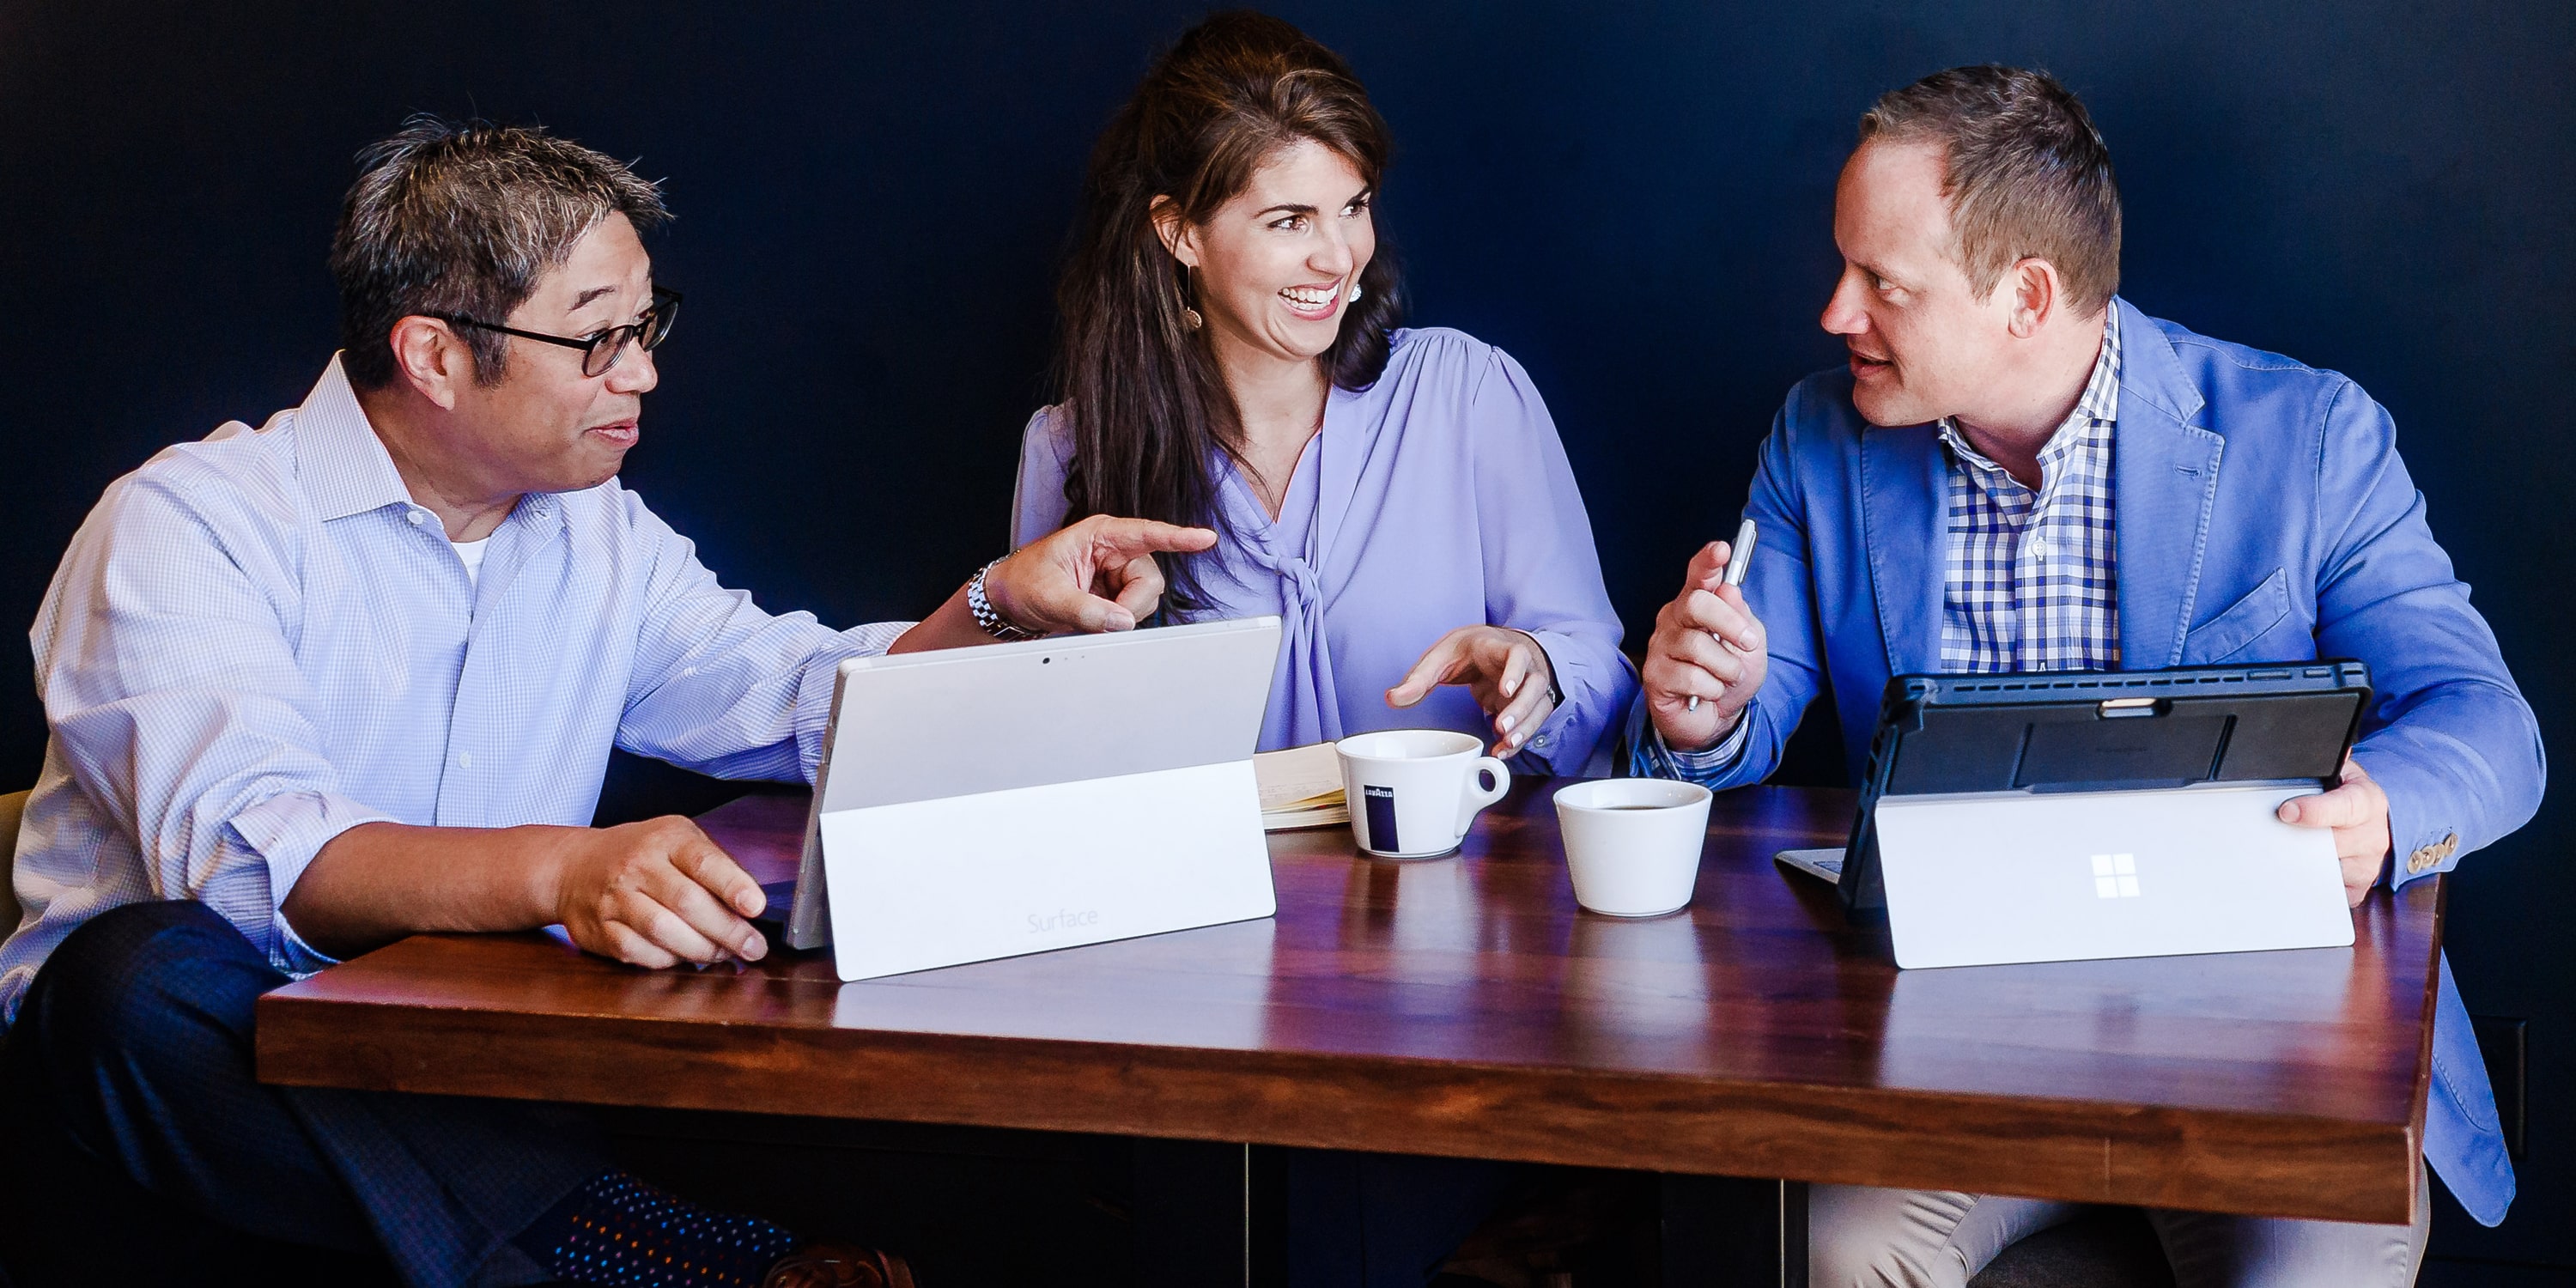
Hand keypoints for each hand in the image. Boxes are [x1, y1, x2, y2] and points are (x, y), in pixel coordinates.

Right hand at [550, 816, 768, 968]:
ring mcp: (616, 898)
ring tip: (723, 954)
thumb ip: (714, 867)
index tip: (755, 906)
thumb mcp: (677, 841)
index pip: (703, 861)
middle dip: (728, 930)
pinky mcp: (601, 930)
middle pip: (688, 903)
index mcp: (666, 838)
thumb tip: (751, 906)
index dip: (733, 885)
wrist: (575, 865)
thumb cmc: (640, 854)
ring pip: (664, 931)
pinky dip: (668, 960)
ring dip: (701, 950)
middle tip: (753, 947)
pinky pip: (639, 952)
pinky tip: (682, 957)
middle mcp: (638, 866)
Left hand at [986, 514, 1218, 633]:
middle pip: (1150, 580)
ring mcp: (1118, 573)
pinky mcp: (1117, 593)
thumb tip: (1121, 622)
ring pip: (1146, 599)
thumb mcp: (1050, 596)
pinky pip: (1134, 611)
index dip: (1178, 537)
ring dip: (1124, 615)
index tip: (1205, 538)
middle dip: (1131, 605)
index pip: (1146, 533)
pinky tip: (1096, 619)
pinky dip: (1119, 622)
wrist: (1009, 599)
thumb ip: (1086, 610)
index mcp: (1100, 535)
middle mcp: (1115, 550)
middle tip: (1103, 619)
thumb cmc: (1023, 582)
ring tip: (1090, 615)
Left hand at [1387, 626, 1557, 754]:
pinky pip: (1533, 721)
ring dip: (1525, 727)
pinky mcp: (1529, 703)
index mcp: (1498, 647)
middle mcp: (1522, 665)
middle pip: (1534, 685)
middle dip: (1521, 708)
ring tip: (1505, 745)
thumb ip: (1419, 679)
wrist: (1491, 646)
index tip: (1505, 690)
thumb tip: (1392, 699)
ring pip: (1540, 705)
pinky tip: (1503, 751)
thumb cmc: (1468, 649)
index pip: (1517, 654)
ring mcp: (1529, 685)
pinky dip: (1521, 737)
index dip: (1515, 670)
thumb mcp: (1440, 656)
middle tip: (1502, 727)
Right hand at [1642, 540, 1767, 752]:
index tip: (1722, 550)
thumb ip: (1742, 617)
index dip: (1708, 561)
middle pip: (1696, 604)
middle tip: (1747, 643)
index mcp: (1696, 606)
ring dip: (1726, 667)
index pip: (1698, 576)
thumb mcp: (1749, 645)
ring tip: (1726, 679)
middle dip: (1729, 623)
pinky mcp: (1654, 676)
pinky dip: (1712, 689)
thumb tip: (1729, 590)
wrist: (1715, 720)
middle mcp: (1673, 620)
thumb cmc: (1728, 676)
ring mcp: (1660, 647)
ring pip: (1698, 646)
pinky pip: (1692, 677)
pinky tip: (1707, 693)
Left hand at [2276, 756, 2392, 907]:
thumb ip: (2324, 763)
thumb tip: (2305, 747)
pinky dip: (2312, 884)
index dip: (2314, 811)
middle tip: (2274, 834)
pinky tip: (2303, 868)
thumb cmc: (2350, 795)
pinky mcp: (2359, 886)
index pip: (2344, 807)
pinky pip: (2331, 893)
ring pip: (2327, 871)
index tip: (2286, 812)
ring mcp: (2368, 864)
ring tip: (2289, 848)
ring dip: (2303, 862)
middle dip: (2299, 839)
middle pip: (2330, 844)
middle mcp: (2373, 835)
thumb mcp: (2341, 772)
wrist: (2378, 820)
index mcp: (2367, 801)